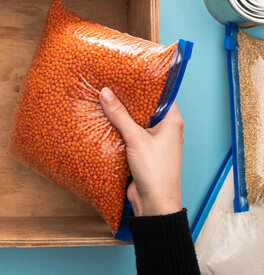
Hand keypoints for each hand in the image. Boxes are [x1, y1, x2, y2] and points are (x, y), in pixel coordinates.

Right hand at [99, 88, 182, 216]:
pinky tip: (103, 120)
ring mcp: (153, 141)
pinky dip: (117, 128)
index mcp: (172, 121)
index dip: (147, 82)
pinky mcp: (141, 151)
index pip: (162, 94)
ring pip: (135, 121)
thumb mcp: (136, 138)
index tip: (129, 71)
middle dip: (128, 97)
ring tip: (103, 97)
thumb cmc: (155, 171)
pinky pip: (128, 134)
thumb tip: (105, 92)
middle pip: (145, 107)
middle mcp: (165, 129)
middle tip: (111, 82)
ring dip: (121, 114)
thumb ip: (120, 115)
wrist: (154, 204)